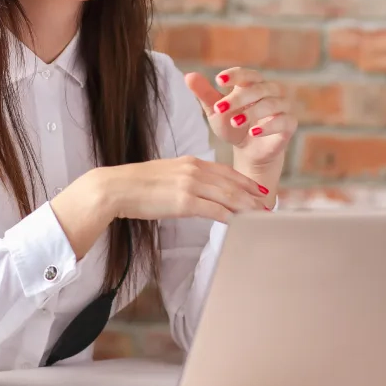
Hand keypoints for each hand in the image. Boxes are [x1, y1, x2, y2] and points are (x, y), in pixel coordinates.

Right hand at [99, 157, 270, 223]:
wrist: (116, 187)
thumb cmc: (136, 185)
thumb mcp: (166, 174)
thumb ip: (185, 178)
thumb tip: (197, 191)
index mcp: (190, 162)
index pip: (225, 171)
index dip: (245, 181)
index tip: (258, 190)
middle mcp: (193, 170)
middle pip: (231, 183)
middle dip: (252, 196)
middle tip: (268, 206)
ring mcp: (190, 185)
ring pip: (228, 196)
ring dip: (247, 207)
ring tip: (260, 216)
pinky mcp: (184, 202)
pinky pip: (214, 210)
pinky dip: (230, 217)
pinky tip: (239, 223)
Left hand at [184, 68, 296, 167]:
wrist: (248, 151)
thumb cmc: (233, 126)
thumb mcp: (216, 111)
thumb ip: (204, 93)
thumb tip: (188, 76)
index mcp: (253, 83)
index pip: (246, 73)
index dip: (234, 75)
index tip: (218, 80)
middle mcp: (271, 91)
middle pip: (258, 87)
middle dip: (238, 98)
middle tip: (220, 108)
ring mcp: (282, 106)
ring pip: (271, 103)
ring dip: (252, 112)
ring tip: (235, 122)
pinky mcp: (289, 124)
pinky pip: (284, 121)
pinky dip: (268, 126)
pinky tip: (253, 132)